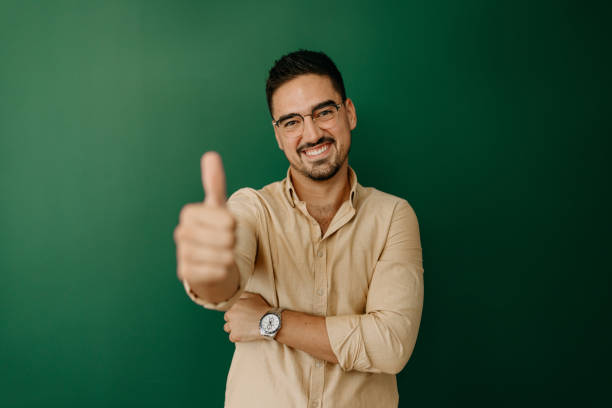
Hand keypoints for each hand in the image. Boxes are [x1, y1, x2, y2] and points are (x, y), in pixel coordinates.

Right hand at [174, 152, 235, 285]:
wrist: (212, 263)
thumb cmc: (217, 232)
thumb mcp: (219, 207)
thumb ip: (215, 183)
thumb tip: (210, 155)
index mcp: (189, 213)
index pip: (226, 219)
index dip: (233, 224)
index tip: (229, 226)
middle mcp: (182, 233)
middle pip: (225, 238)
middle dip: (232, 241)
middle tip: (226, 243)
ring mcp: (182, 254)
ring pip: (222, 255)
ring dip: (229, 256)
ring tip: (225, 255)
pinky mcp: (186, 274)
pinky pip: (216, 272)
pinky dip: (224, 271)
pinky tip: (220, 268)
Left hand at [223, 292, 270, 342]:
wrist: (269, 322)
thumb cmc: (263, 309)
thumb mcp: (255, 296)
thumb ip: (244, 295)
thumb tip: (239, 297)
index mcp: (235, 304)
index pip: (230, 310)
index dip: (236, 313)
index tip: (242, 316)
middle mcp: (231, 314)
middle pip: (227, 319)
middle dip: (233, 320)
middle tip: (242, 323)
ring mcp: (232, 325)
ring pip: (227, 328)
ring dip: (233, 329)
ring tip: (243, 330)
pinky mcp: (235, 335)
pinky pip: (232, 337)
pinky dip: (237, 337)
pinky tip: (244, 335)